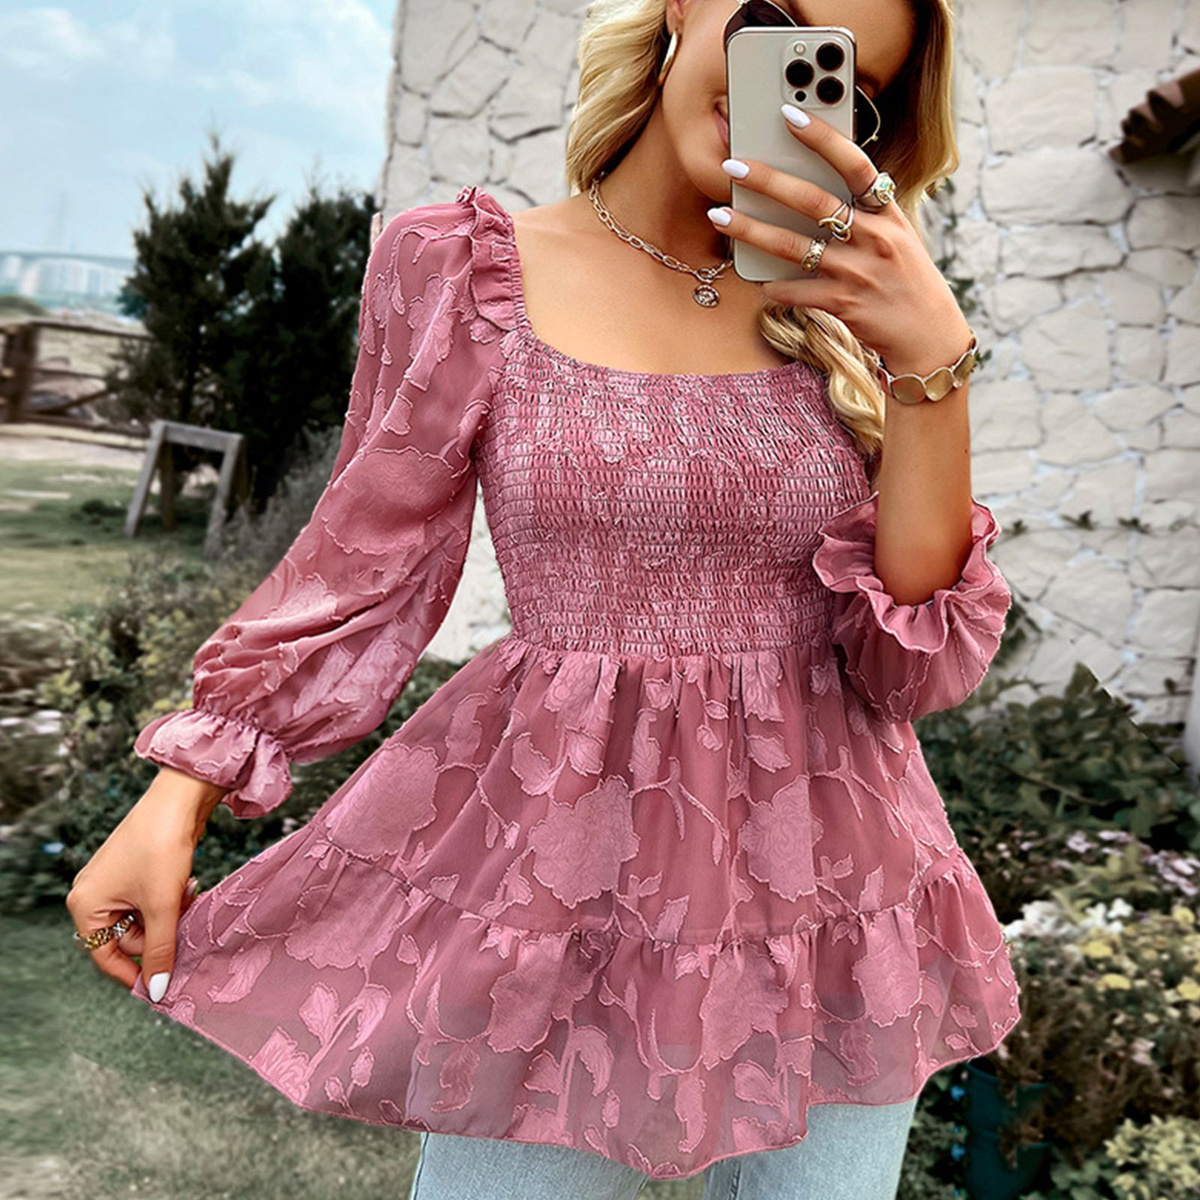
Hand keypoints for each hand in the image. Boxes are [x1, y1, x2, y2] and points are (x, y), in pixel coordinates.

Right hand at [65, 774, 213, 998]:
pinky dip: (169, 900)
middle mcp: (92, 893)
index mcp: (85, 905)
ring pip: (143, 919)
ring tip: (187, 897)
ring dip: (168, 916)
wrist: (179, 800)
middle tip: (185, 925)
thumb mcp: (163, 906)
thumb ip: (160, 951)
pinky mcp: (134, 870)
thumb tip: (158, 989)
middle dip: (159, 934)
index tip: (161, 987)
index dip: (134, 973)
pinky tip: (187, 886)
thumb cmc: (161, 849)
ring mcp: (113, 881)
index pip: (105, 956)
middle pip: (126, 937)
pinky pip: (150, 900)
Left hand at [713, 105, 971, 378]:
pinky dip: (774, 285)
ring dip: (751, 230)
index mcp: (888, 213)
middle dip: (768, 181)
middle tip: (733, 166)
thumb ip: (864, 214)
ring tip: (720, 216)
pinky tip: (758, 279)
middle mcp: (874, 238)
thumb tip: (813, 191)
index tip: (790, 115)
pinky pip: (796, 291)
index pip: (855, 164)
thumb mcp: (897, 237)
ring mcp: (858, 272)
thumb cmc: (906, 281)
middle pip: (813, 201)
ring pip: (793, 246)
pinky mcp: (844, 304)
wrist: (929, 335)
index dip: (823, 138)